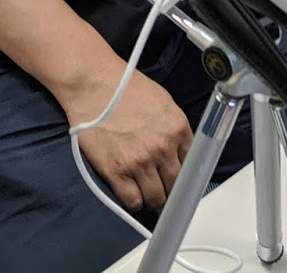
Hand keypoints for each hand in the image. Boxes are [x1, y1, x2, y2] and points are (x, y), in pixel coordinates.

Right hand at [64, 69, 191, 212]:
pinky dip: (134, 203)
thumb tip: (182, 152)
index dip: (186, 175)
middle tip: (163, 189)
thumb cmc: (127, 89)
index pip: (192, 164)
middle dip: (171, 190)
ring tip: (147, 194)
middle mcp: (162, 147)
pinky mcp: (117, 171)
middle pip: (175, 185)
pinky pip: (132, 201)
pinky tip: (132, 195)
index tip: (181, 181)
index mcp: (178, 128)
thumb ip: (175, 129)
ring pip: (156, 198)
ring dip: (153, 199)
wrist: (94, 85)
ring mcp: (140, 162)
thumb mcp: (164, 103)